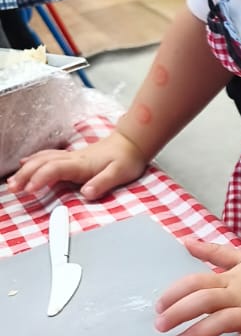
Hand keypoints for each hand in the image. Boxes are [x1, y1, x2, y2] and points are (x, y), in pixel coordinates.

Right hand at [9, 131, 146, 199]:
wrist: (132, 142)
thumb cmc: (127, 159)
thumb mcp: (120, 173)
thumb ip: (103, 182)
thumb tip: (86, 193)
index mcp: (81, 164)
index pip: (55, 169)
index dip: (40, 178)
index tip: (29, 189)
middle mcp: (72, 159)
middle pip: (42, 164)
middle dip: (25, 175)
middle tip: (12, 188)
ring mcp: (71, 156)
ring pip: (42, 160)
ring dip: (26, 169)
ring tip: (12, 182)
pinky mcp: (73, 157)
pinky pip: (48, 156)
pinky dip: (34, 160)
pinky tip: (25, 163)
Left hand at [155, 238, 240, 335]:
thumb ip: (214, 252)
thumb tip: (185, 242)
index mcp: (233, 278)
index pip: (197, 281)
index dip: (175, 293)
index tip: (159, 306)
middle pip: (205, 300)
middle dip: (179, 313)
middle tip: (160, 326)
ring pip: (224, 321)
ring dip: (199, 332)